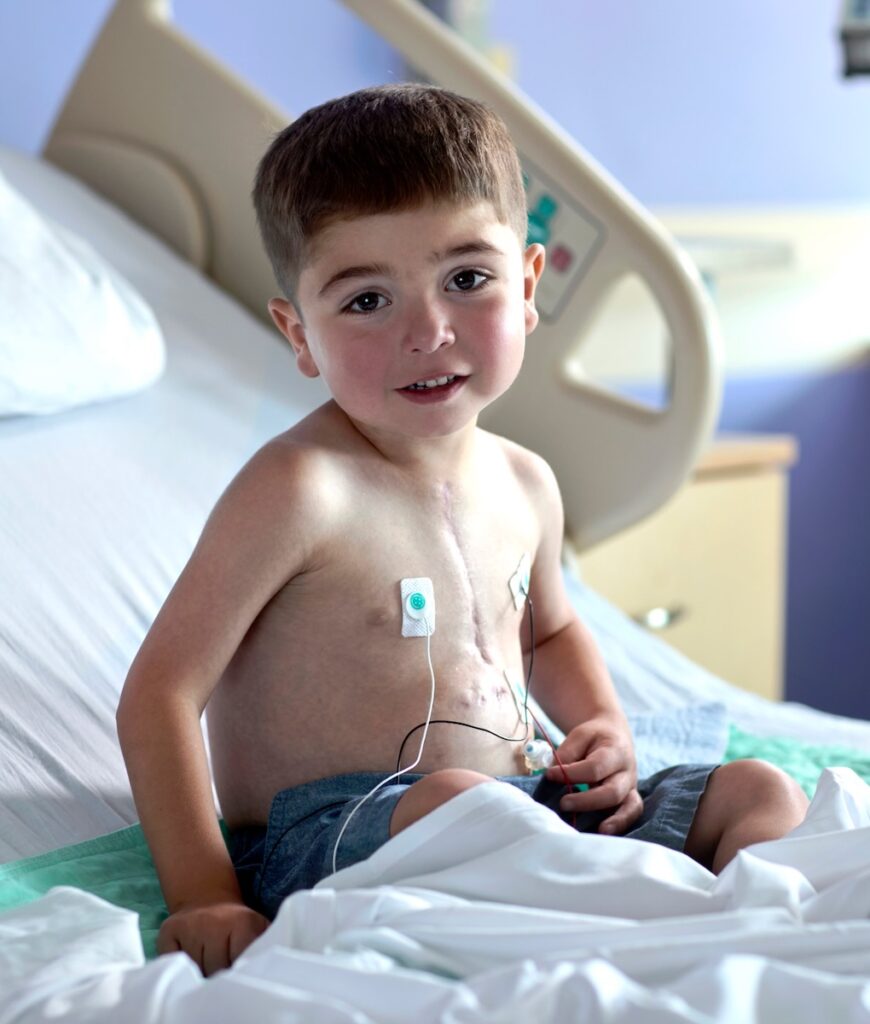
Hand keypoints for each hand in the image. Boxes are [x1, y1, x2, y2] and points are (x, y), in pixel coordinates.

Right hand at [157, 900, 269, 975]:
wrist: (206, 898)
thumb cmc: (235, 923)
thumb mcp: (258, 929)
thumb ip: (266, 946)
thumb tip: (270, 970)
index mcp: (242, 924)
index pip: (240, 965)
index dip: (238, 973)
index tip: (238, 972)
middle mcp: (214, 922)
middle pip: (215, 971)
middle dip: (218, 976)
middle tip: (221, 968)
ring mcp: (189, 926)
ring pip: (194, 970)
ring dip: (200, 973)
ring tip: (206, 962)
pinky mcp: (168, 931)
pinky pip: (173, 964)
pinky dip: (179, 968)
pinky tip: (189, 959)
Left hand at [545, 715, 641, 834]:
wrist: (614, 734)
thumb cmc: (594, 737)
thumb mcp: (580, 735)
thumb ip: (567, 754)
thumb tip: (554, 776)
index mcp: (615, 751)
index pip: (594, 767)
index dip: (571, 774)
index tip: (549, 775)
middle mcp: (627, 772)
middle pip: (612, 792)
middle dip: (587, 801)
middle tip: (563, 804)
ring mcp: (630, 787)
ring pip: (629, 807)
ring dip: (615, 821)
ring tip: (599, 831)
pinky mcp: (628, 799)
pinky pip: (630, 813)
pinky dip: (620, 824)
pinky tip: (602, 832)